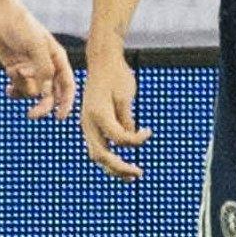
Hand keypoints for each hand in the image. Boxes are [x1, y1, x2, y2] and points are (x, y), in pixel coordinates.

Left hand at [0, 3, 74, 119]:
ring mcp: (30, 69)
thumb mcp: (36, 45)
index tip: (60, 117)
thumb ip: (43, 68)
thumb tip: (44, 89)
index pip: (67, 85)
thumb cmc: (21, 26)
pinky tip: (8, 90)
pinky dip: (14, 91)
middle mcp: (46, 66)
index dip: (66, 103)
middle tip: (31, 115)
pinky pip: (18, 89)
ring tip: (13, 71)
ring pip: (32, 92)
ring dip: (22, 86)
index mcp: (57, 59)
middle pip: (50, 94)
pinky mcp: (15, 70)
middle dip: (42, 106)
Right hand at [80, 49, 150, 180]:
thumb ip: (127, 121)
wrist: (102, 60)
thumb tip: (131, 140)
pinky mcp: (89, 122)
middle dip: (120, 168)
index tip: (148, 131)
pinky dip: (108, 155)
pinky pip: (96, 145)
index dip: (137, 141)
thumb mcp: (126, 96)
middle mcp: (88, 122)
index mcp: (98, 114)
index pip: (119, 138)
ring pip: (96, 154)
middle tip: (138, 174)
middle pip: (101, 155)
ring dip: (112, 167)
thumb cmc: (116, 74)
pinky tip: (121, 159)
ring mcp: (87, 123)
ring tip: (129, 175)